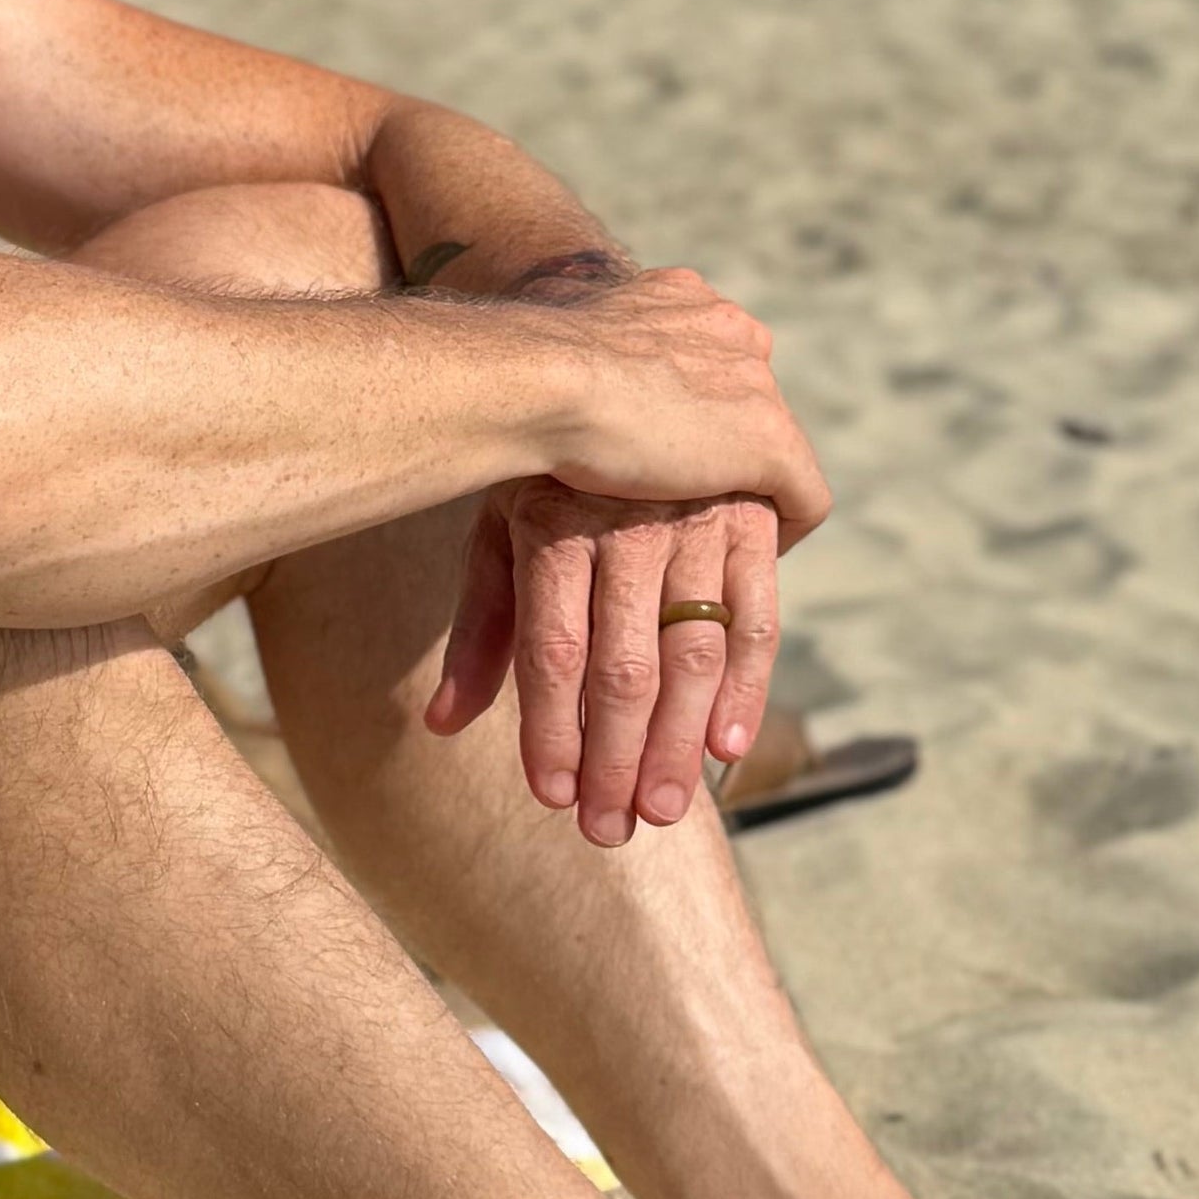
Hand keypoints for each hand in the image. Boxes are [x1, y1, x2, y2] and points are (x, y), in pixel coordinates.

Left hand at [426, 482, 781, 845]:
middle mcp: (626, 524)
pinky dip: (746, 687)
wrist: (626, 367)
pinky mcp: (751, 520)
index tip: (553, 798)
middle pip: (623, 665)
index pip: (553, 651)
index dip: (552, 729)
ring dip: (677, 741)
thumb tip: (443, 725)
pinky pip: (755, 617)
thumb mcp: (502, 529)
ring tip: (661, 810)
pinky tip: (726, 750)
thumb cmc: (552, 470)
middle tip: (612, 831)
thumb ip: (483, 629)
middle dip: (616, 758)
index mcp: (553, 526)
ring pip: (691, 651)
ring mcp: (696, 520)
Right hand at [531, 266, 829, 545]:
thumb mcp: (561, 350)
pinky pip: (806, 495)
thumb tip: (569, 399)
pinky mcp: (771, 442)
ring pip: (774, 443)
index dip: (696, 402)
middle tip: (696, 489)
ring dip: (751, 486)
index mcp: (682, 300)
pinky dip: (790, 526)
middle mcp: (729, 329)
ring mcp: (754, 385)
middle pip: (748, 394)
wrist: (542, 381)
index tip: (675, 441)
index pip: (711, 352)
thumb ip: (589, 362)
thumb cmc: (527, 374)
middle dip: (726, 440)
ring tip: (726, 533)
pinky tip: (762, 553)